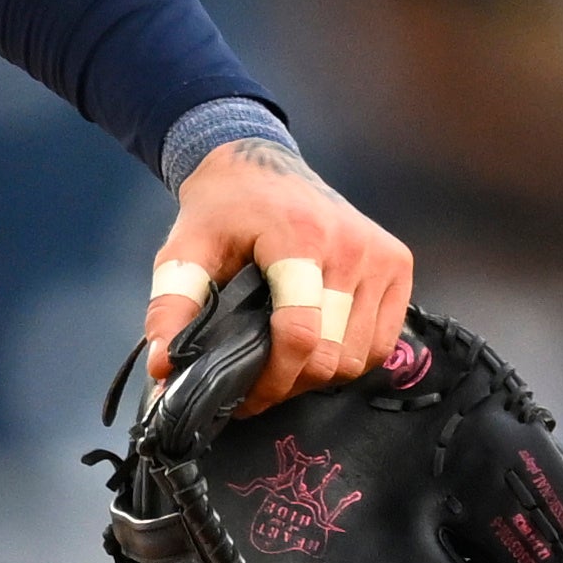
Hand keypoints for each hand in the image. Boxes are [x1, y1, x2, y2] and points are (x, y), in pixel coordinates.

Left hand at [149, 139, 418, 397]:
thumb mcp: (184, 252)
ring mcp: (382, 255)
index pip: (301, 333)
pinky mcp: (398, 264)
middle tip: (257, 383)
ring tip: (284, 364)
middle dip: (291, 382)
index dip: (273, 379)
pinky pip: (382, 341)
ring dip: (321, 374)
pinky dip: (350, 357)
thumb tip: (164, 367)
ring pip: (359, 356)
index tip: (244, 395)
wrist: (262, 167)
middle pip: (332, 354)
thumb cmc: (223, 211)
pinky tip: (318, 347)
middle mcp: (352, 246)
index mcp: (300, 238)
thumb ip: (171, 308)